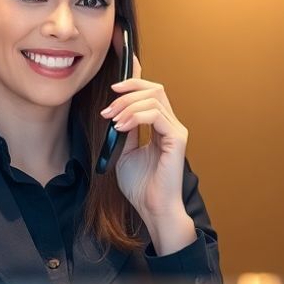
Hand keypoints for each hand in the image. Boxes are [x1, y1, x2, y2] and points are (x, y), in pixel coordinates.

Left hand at [100, 56, 195, 253]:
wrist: (151, 208)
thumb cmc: (140, 185)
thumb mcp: (124, 151)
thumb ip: (124, 129)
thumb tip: (115, 110)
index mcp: (160, 125)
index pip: (151, 92)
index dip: (136, 77)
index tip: (115, 74)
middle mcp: (170, 124)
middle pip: (154, 89)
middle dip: (127, 92)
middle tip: (107, 109)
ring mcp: (175, 130)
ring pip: (154, 98)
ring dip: (127, 105)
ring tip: (112, 120)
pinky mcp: (177, 138)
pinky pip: (156, 115)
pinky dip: (135, 116)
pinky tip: (121, 127)